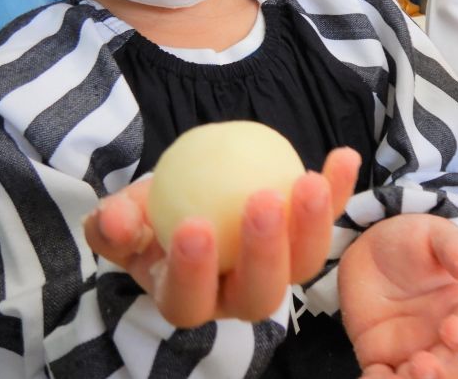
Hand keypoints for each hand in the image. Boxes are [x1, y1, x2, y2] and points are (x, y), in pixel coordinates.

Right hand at [84, 147, 360, 327]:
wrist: (183, 191)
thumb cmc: (147, 209)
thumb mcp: (121, 213)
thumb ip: (113, 222)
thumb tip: (114, 221)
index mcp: (186, 298)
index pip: (189, 300)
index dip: (193, 272)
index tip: (194, 227)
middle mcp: (237, 295)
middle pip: (259, 294)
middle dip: (264, 253)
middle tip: (260, 200)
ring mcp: (277, 269)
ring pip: (302, 263)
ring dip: (311, 224)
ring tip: (310, 181)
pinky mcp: (304, 236)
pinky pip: (325, 216)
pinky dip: (340, 188)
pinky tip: (344, 156)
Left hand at [339, 214, 457, 378]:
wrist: (371, 249)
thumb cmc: (414, 241)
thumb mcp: (435, 235)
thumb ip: (453, 247)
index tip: (451, 329)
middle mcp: (437, 340)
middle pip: (450, 372)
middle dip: (441, 376)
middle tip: (423, 365)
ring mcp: (408, 352)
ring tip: (402, 373)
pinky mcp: (378, 356)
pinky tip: (373, 377)